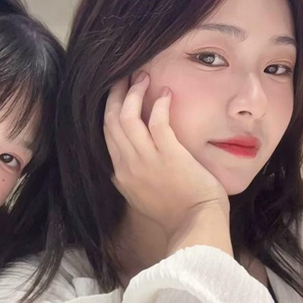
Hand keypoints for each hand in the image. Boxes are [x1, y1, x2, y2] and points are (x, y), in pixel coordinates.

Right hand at [103, 73, 229, 241]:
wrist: (196, 225)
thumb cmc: (178, 213)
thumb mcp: (144, 198)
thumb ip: (135, 178)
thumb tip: (135, 160)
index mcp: (121, 176)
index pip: (106, 135)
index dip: (110, 110)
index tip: (118, 95)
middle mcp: (127, 166)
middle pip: (110, 121)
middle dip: (115, 94)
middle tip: (125, 77)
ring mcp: (146, 161)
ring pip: (126, 117)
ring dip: (133, 92)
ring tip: (142, 77)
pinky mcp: (168, 155)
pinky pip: (156, 121)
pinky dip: (158, 103)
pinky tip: (165, 93)